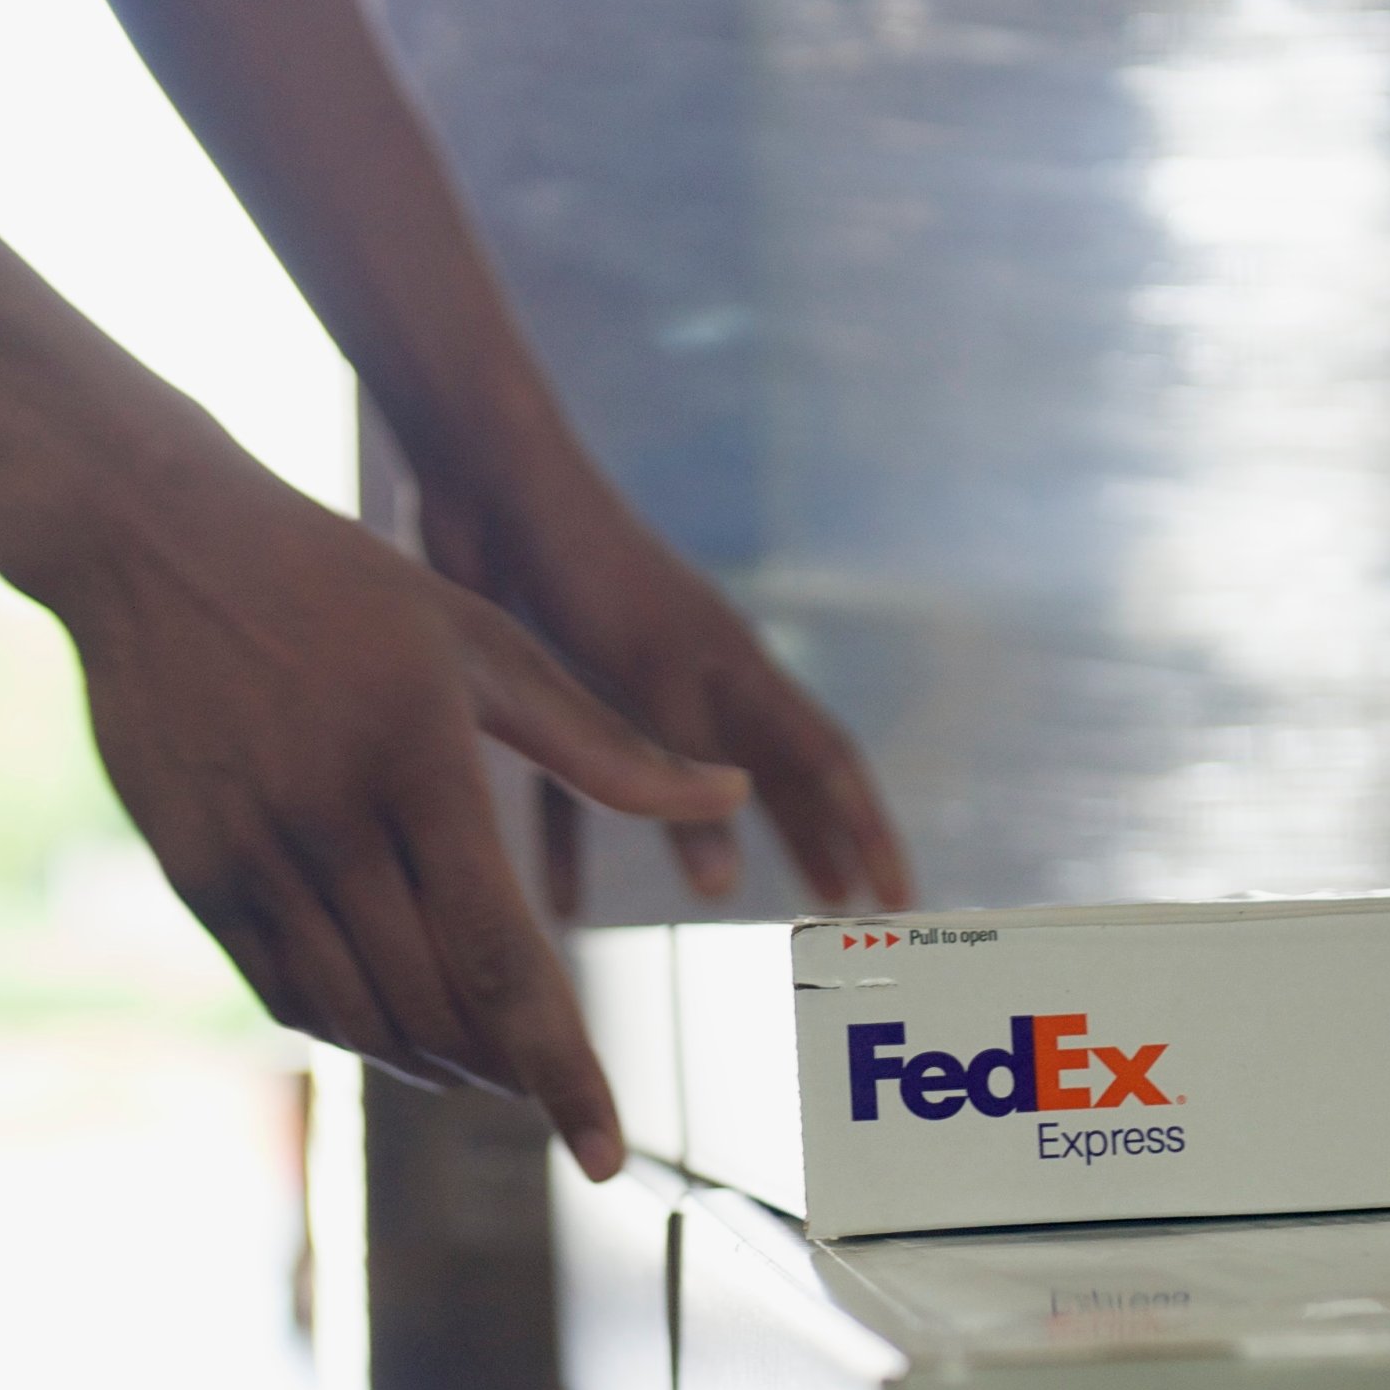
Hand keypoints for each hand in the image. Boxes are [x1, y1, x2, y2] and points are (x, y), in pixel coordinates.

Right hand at [36, 435, 749, 1178]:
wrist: (149, 542)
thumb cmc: (340, 584)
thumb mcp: (480, 642)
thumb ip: (604, 743)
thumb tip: (729, 799)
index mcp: (419, 764)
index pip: (504, 959)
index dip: (562, 1070)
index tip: (607, 1155)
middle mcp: (331, 824)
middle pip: (435, 1009)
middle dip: (507, 1073)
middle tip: (555, 1097)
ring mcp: (253, 855)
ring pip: (359, 1017)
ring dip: (432, 1063)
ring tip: (486, 1069)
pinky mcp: (196, 872)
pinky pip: (287, 992)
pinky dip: (354, 1030)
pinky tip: (397, 1030)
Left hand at [415, 447, 913, 920]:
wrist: (491, 479)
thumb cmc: (582, 569)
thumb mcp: (646, 679)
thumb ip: (681, 778)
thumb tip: (724, 893)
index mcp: (741, 669)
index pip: (828, 764)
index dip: (867, 834)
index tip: (899, 901)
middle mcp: (701, 678)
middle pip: (772, 776)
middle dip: (809, 841)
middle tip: (839, 910)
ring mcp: (633, 683)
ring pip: (684, 782)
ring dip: (705, 843)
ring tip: (721, 902)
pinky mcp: (561, 687)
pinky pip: (574, 781)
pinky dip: (572, 843)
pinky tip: (557, 900)